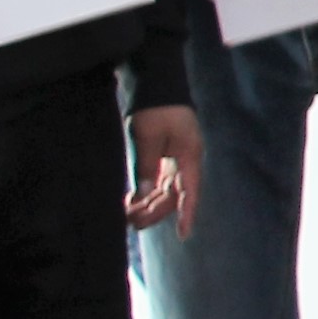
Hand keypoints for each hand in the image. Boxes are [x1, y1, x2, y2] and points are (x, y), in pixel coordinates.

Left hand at [126, 106, 202, 236]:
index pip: (189, 191)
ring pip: (165, 190)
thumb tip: (143, 193)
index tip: (183, 234)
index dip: (187, 214)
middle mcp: (186, 161)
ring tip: (128, 213)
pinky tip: (132, 199)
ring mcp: (177, 158)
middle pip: (174, 194)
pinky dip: (146, 191)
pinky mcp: (166, 154)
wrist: (158, 83)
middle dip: (154, 211)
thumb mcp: (148, 136)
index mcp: (188, 156)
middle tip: (132, 222)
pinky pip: (158, 180)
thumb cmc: (156, 109)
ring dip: (148, 203)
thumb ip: (146, 165)